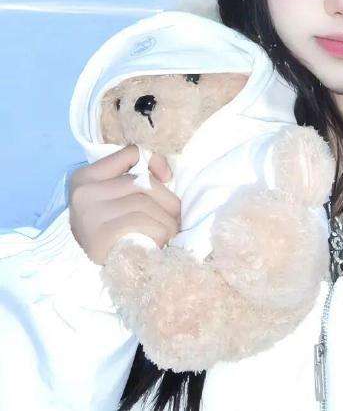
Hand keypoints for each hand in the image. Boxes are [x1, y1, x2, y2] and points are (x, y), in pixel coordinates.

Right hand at [68, 145, 180, 264]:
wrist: (95, 271)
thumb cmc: (112, 230)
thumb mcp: (113, 199)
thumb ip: (132, 180)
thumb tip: (166, 174)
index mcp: (86, 176)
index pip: (130, 153)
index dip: (154, 160)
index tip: (166, 177)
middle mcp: (84, 192)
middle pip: (141, 181)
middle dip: (167, 198)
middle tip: (176, 215)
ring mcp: (90, 212)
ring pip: (144, 202)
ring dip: (166, 218)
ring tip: (171, 230)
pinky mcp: (100, 233)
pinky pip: (141, 221)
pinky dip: (159, 230)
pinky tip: (162, 240)